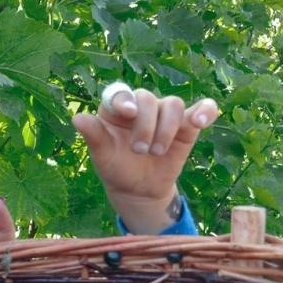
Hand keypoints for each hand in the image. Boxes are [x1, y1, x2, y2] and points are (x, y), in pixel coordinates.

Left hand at [72, 82, 218, 234]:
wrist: (139, 189)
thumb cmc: (116, 167)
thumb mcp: (102, 156)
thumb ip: (94, 136)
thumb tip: (77, 118)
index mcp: (117, 108)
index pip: (121, 93)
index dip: (125, 100)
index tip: (128, 112)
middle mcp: (142, 106)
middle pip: (148, 99)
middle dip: (145, 125)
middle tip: (139, 150)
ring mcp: (165, 114)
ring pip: (173, 104)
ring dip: (167, 128)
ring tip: (157, 152)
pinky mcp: (187, 125)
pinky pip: (201, 110)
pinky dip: (205, 110)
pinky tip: (202, 119)